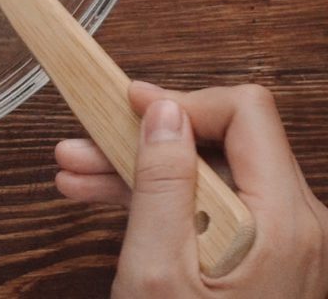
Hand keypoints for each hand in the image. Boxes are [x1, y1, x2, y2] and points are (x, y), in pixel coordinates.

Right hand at [54, 81, 327, 296]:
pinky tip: (101, 200)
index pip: (244, 112)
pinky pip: (210, 208)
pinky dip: (159, 201)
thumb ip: (162, 183)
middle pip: (219, 142)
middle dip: (144, 138)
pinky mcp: (262, 260)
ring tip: (74, 174)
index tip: (126, 107)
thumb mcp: (157, 271)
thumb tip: (163, 109)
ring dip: (139, 169)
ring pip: (207, 175)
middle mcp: (296, 225)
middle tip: (80, 141)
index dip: (181, 100)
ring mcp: (280, 244)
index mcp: (283, 221)